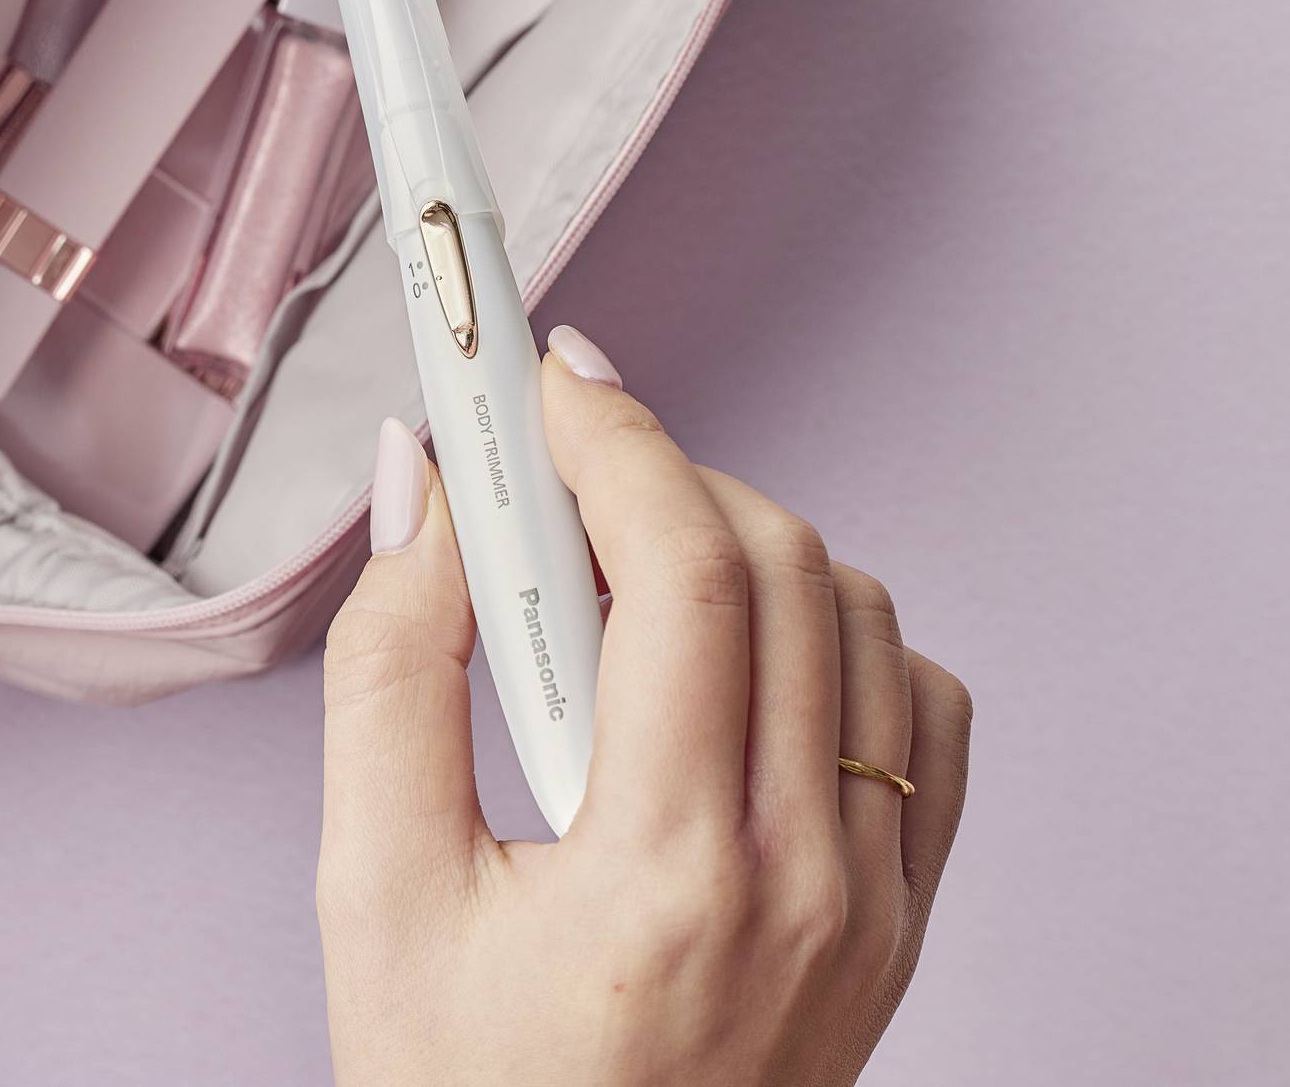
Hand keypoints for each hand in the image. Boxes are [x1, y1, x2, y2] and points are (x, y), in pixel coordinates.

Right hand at [317, 331, 971, 1085]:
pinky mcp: (904, 920)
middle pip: (781, 563)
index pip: (683, 571)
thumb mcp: (373, 893)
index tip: (540, 369)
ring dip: (741, 545)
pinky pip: (916, 709)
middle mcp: (806, 880)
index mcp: (667, 871)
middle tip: (553, 460)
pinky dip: (833, 639)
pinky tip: (729, 664)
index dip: (610, 436)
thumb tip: (425, 486)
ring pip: (859, 615)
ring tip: (620, 578)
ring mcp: (877, 903)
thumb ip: (392, 667)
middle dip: (660, 470)